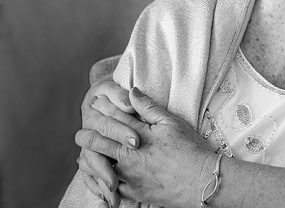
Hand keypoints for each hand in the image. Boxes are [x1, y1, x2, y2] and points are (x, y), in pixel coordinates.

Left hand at [76, 87, 215, 206]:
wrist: (201, 181)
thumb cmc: (190, 149)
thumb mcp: (172, 123)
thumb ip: (148, 108)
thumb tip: (132, 91)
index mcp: (137, 136)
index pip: (113, 118)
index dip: (103, 108)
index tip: (95, 102)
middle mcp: (127, 157)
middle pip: (97, 142)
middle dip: (87, 134)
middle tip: (82, 130)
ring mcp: (128, 177)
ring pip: (98, 167)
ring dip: (89, 158)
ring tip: (83, 154)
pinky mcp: (132, 193)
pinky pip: (108, 188)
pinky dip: (99, 182)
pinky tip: (98, 178)